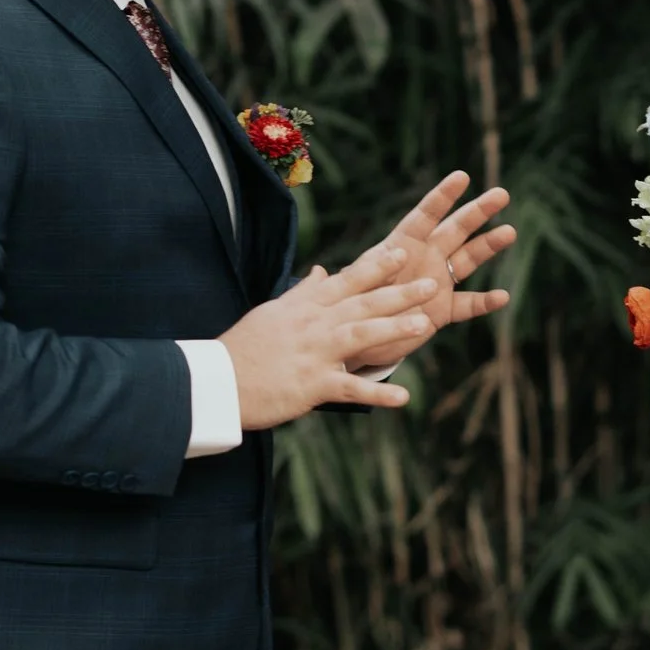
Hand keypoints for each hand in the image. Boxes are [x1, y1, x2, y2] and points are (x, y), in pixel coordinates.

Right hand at [222, 244, 434, 430]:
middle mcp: (314, 325)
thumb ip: (303, 293)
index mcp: (305, 307)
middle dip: (399, 293)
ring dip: (395, 329)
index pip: (346, 281)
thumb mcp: (272, 311)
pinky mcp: (311, 386)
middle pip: (363, 304)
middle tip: (432, 284)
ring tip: (427, 325)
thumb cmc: (245, 347)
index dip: (375, 266)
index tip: (402, 252)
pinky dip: (377, 393)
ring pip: (361, 336)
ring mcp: (314, 354)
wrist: (217, 382)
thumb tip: (321, 271)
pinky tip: (404, 397)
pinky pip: (350, 388)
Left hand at [345, 171, 517, 368]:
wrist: (355, 337)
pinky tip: (503, 296)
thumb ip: (344, 282)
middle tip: (502, 194)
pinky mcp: (442, 311)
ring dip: (488, 246)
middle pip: (454, 230)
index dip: (441, 197)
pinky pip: (467, 304)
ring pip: (467, 260)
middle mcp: (423, 258)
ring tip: (509, 232)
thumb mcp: (345, 291)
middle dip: (477, 212)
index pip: (423, 217)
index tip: (461, 176)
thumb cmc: (347, 306)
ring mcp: (436, 283)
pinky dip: (484, 302)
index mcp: (400, 247)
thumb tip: (317, 273)